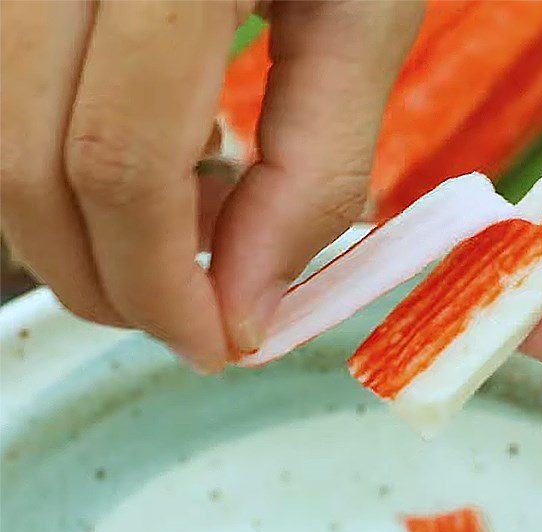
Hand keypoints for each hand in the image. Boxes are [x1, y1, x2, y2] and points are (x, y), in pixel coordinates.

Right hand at [1, 0, 421, 371]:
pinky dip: (65, 162)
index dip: (163, 288)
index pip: (119, 161)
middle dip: (109, 281)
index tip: (220, 347)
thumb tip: (250, 308)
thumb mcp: (364, 17)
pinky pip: (0, 99)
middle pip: (23, 165)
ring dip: (84, 228)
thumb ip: (313, 168)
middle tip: (194, 316)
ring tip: (195, 217)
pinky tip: (155, 152)